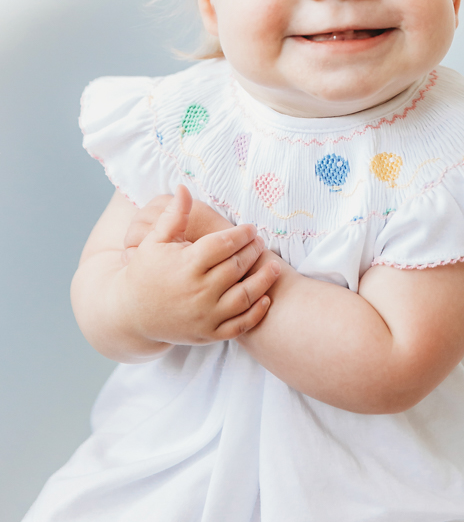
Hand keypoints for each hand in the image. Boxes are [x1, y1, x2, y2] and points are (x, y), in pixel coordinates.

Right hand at [118, 185, 280, 344]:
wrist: (131, 314)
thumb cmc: (145, 272)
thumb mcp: (154, 241)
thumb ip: (174, 215)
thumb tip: (184, 188)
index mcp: (186, 265)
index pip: (223, 244)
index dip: (241, 234)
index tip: (250, 228)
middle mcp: (198, 291)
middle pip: (237, 267)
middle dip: (253, 252)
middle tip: (261, 243)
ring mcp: (205, 316)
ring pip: (245, 296)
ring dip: (263, 280)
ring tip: (274, 267)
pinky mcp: (208, 334)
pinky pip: (240, 325)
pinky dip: (256, 313)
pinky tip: (265, 298)